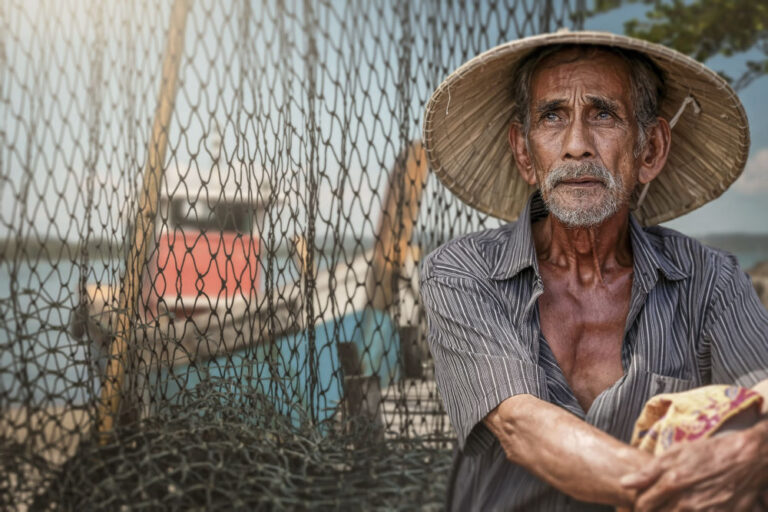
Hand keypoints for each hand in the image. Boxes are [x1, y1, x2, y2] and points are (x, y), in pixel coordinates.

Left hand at [620, 430, 766, 510]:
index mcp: (672, 483)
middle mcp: (686, 503)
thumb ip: (648, 471)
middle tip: (648, 506)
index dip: (635, 505)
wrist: (745, 460)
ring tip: (669, 505)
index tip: (636, 503)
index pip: (642, 505)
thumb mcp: (675, 454)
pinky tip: (686, 509)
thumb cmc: (707, 453)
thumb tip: (624, 483)